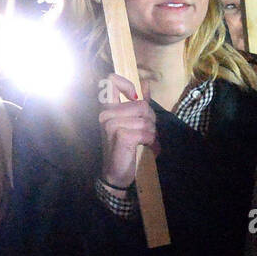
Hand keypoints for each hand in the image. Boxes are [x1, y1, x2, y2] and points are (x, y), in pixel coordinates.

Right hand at [98, 73, 156, 189]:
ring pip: (146, 119)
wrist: (116, 175)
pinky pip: (146, 132)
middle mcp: (105, 114)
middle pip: (141, 104)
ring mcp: (111, 124)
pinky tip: (147, 147)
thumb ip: (137, 102)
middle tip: (148, 132)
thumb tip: (146, 83)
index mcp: (106, 108)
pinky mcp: (121, 135)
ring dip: (152, 132)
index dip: (126, 83)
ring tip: (147, 141)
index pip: (110, 80)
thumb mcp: (130, 122)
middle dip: (151, 119)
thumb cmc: (124, 148)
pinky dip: (151, 141)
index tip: (134, 97)